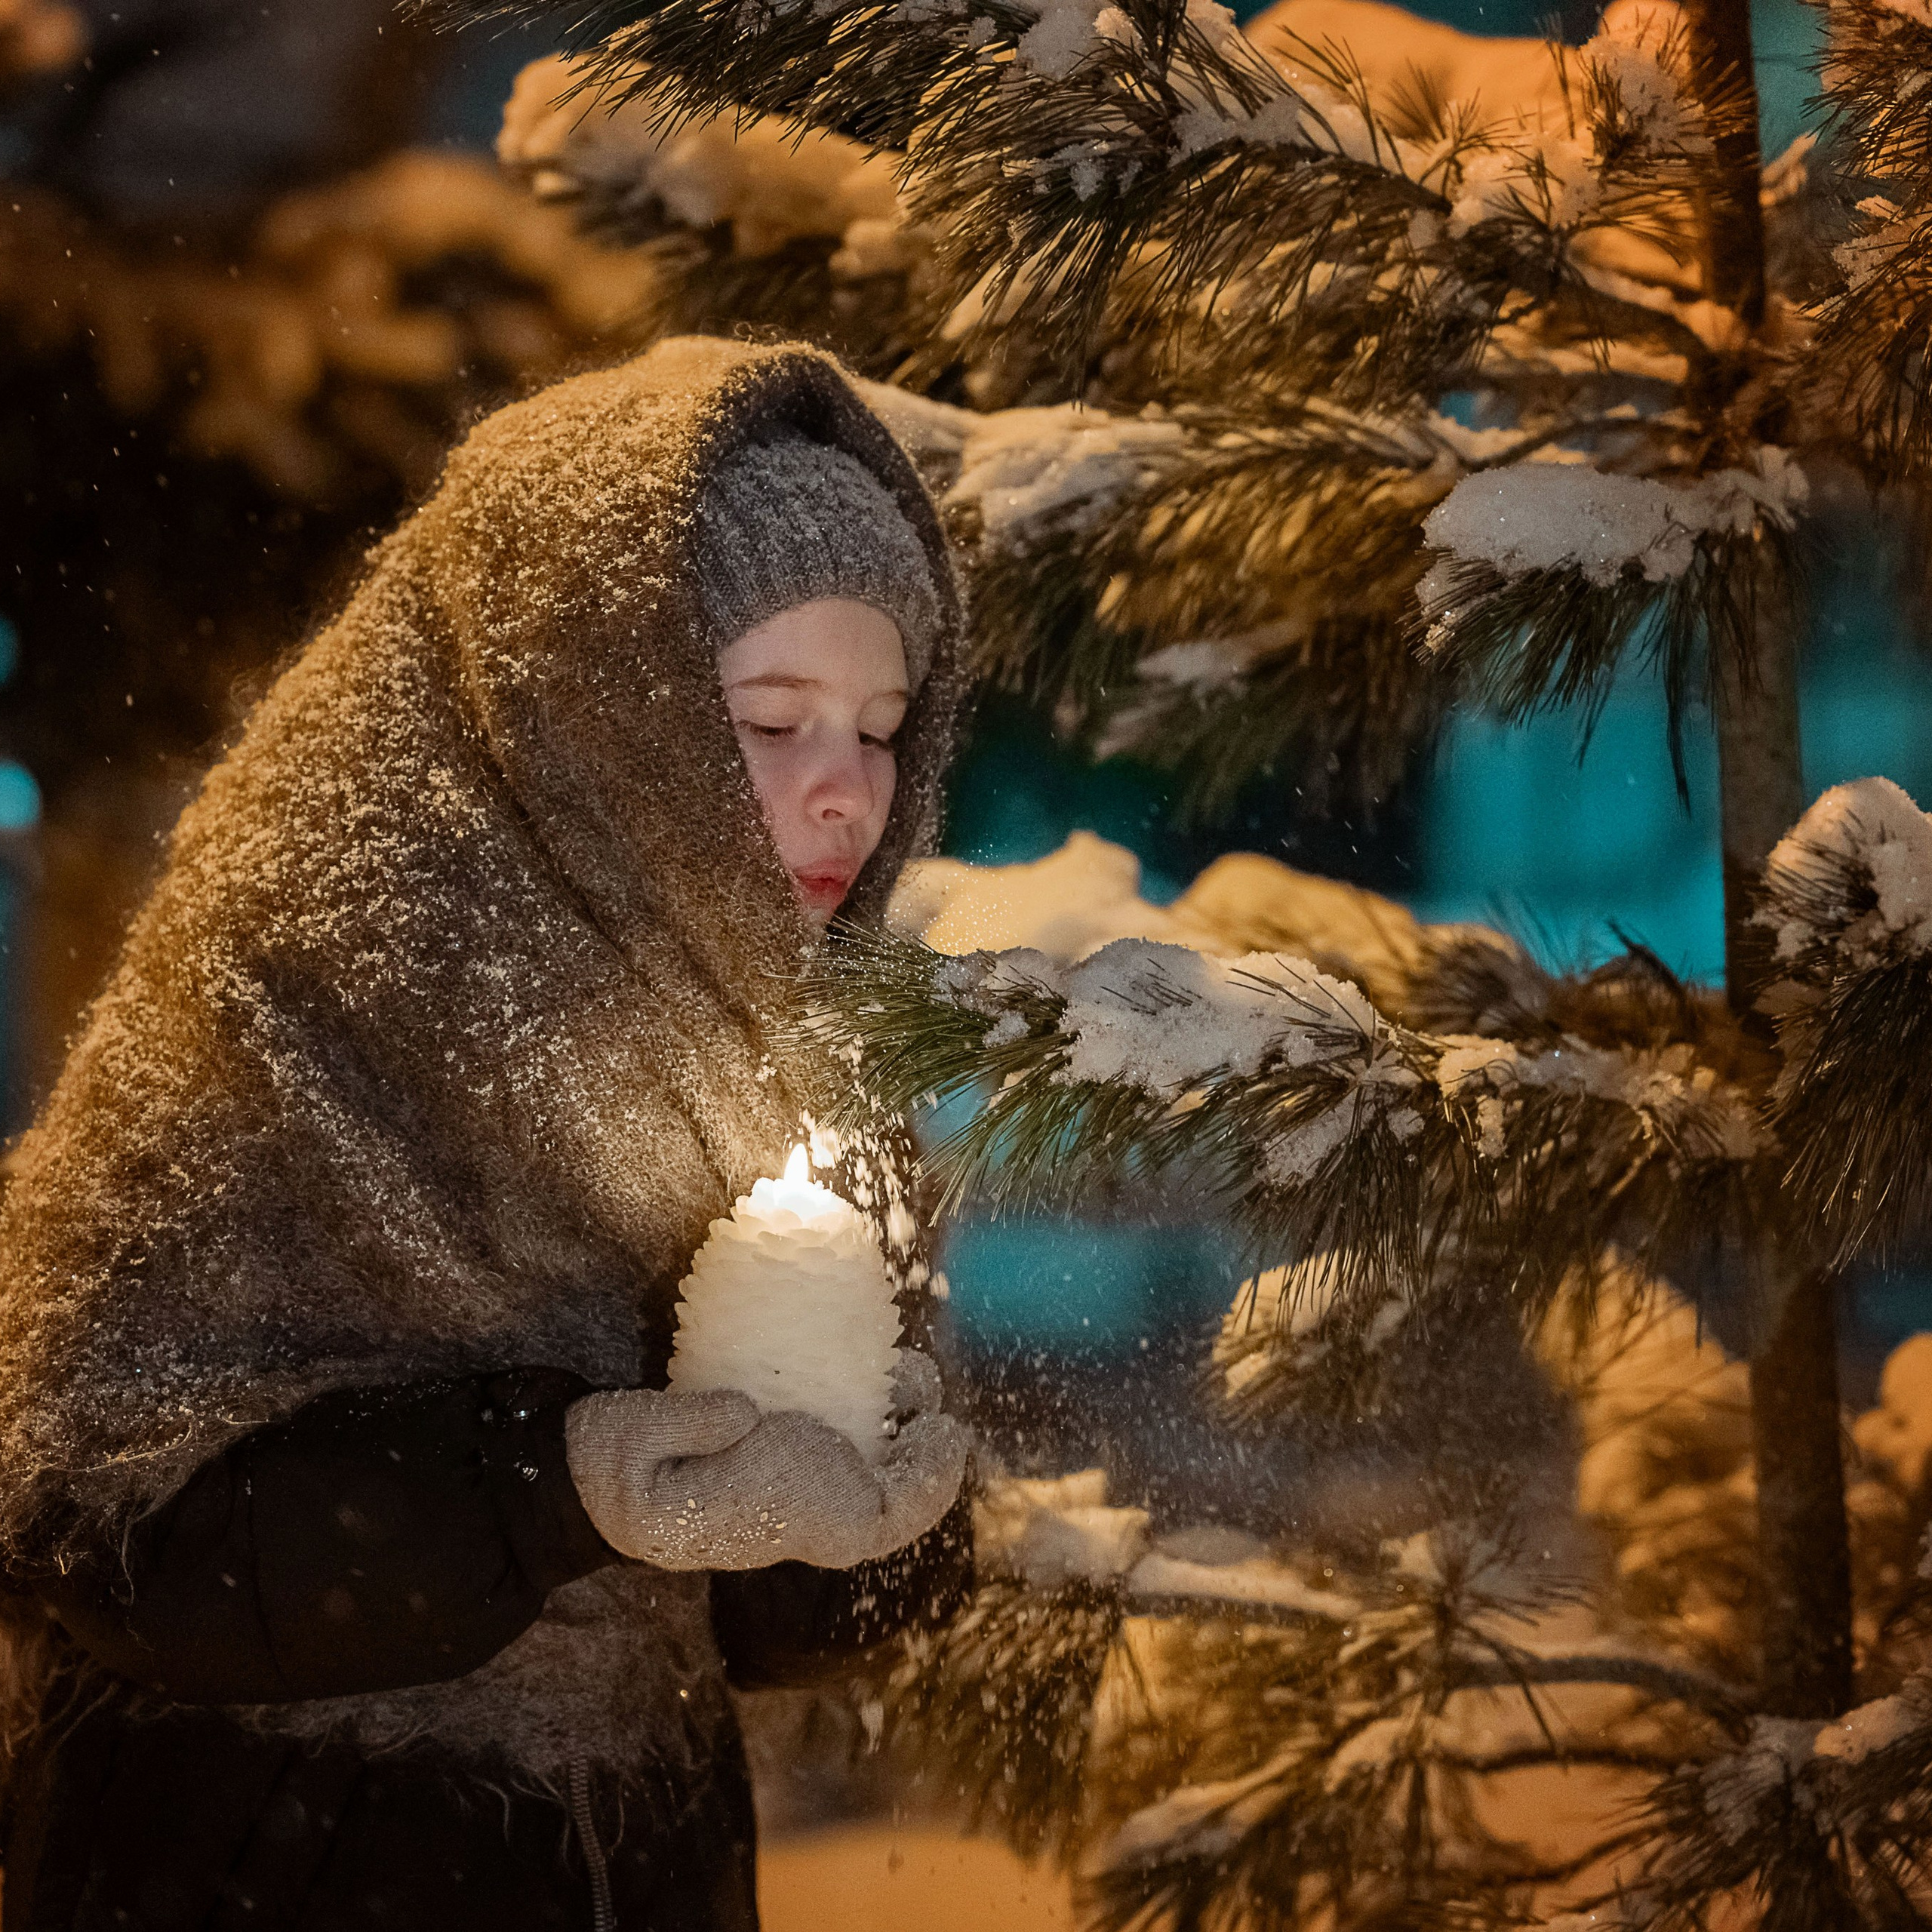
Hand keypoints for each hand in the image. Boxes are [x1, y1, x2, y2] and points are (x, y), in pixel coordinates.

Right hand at [565, 1354, 968, 1571]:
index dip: (930, 1478)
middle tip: (920, 1374)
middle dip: (927, 1445)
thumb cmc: (619, 1464)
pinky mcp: (786, 1472)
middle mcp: (806, 1517)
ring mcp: (800, 1499)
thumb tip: (743, 1410)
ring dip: (903, 1429)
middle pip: (898, 1500)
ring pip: (879, 1478)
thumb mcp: (638, 1440)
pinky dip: (876, 1425)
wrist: (593, 1487)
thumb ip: (688, 1423)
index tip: (948, 1425)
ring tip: (904, 1367)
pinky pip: (851, 1461)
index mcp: (782, 1517)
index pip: (886, 1522)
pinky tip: (871, 1381)